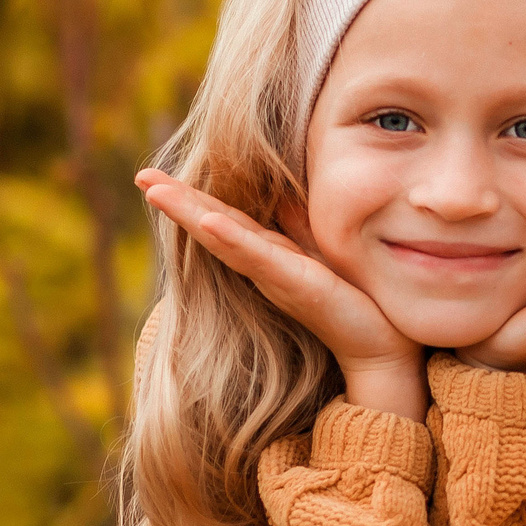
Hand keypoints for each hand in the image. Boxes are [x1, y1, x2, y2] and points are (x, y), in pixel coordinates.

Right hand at [136, 169, 425, 418]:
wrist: (384, 350)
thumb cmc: (357, 302)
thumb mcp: (324, 252)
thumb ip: (300, 225)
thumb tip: (282, 191)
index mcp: (273, 257)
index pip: (226, 220)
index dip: (192, 198)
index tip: (157, 176)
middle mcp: (267, 268)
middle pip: (213, 227)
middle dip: (177, 202)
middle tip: (140, 176)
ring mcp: (278, 278)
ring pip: (226, 239)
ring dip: (190, 214)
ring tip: (157, 191)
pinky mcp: (299, 286)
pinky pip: (261, 259)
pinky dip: (232, 239)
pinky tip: (208, 222)